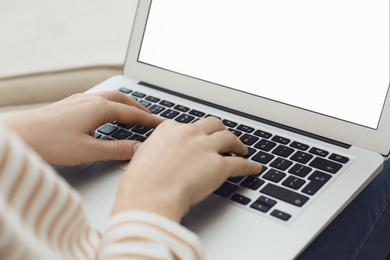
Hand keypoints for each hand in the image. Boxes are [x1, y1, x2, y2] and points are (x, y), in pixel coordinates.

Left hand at [4, 90, 162, 165]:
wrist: (16, 136)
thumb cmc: (48, 143)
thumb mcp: (89, 150)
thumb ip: (117, 149)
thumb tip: (140, 149)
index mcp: (98, 108)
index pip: (132, 114)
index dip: (149, 120)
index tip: (162, 124)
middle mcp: (89, 100)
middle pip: (123, 99)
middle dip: (139, 108)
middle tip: (151, 117)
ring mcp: (77, 100)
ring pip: (109, 97)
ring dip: (124, 105)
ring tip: (132, 114)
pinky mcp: (68, 105)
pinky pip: (97, 100)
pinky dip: (110, 106)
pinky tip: (105, 115)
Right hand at [112, 117, 261, 221]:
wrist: (149, 196)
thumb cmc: (141, 183)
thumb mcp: (142, 156)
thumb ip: (156, 149)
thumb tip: (158, 152)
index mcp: (169, 129)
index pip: (189, 125)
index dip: (198, 132)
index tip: (201, 137)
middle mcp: (189, 134)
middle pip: (213, 124)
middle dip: (221, 130)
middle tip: (225, 138)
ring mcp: (205, 148)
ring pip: (229, 138)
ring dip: (237, 144)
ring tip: (241, 150)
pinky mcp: (219, 165)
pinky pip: (240, 163)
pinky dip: (249, 165)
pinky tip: (254, 168)